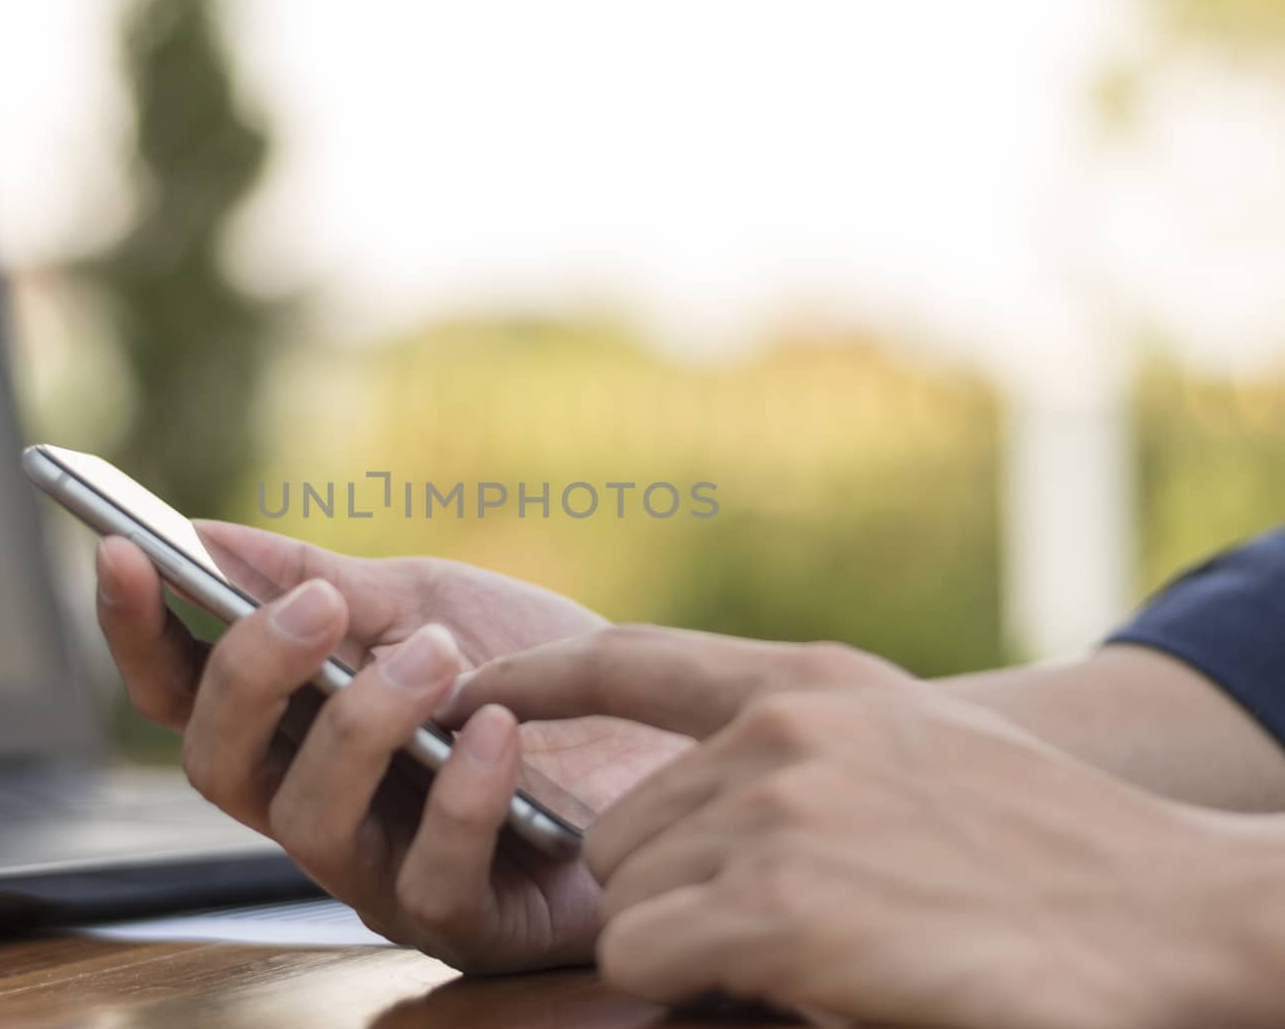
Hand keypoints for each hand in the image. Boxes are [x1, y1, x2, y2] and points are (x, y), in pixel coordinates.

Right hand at [94, 522, 689, 971]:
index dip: (139, 630)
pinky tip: (500, 731)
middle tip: (316, 608)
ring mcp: (384, 870)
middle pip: (217, 765)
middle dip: (249, 678)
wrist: (666, 741)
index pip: (185, 692)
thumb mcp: (435, 602)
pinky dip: (461, 794)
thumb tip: (204, 532)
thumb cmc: (542, 681)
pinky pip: (431, 873)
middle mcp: (321, 805)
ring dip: (362, 726)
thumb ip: (323, 577)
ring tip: (438, 658)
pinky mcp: (467, 918)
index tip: (119, 548)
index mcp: (300, 728)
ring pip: (306, 823)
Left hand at [446, 625, 1284, 1027]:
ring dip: (690, 941)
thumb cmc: (1043, 846)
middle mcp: (782, 732)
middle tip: (768, 925)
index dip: (536, 677)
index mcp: (814, 683)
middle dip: (666, 887)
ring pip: (629, 894)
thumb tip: (695, 799)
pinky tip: (800, 978)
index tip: (472, 691)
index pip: (630, 660)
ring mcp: (778, 814)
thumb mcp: (913, 747)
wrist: (1169, 913)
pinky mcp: (778, 907)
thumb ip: (800, 746)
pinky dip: (696, 981)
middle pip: (622, 825)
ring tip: (806, 949)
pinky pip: (647, 953)